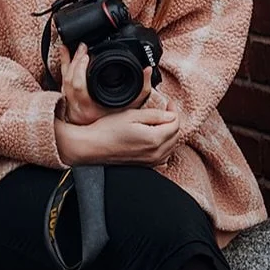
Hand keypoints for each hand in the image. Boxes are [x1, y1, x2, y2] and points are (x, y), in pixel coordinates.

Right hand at [54, 104, 180, 166]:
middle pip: (176, 135)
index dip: (174, 110)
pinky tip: (156, 139)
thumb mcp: (132, 115)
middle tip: (165, 109)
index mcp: (154, 139)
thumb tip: (170, 114)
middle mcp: (155, 153)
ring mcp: (151, 161)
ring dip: (170, 133)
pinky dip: (165, 146)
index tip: (168, 103)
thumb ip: (155, 115)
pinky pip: (164, 156)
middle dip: (173, 121)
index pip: (175, 123)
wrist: (93, 147)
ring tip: (160, 122)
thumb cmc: (107, 130)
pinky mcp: (146, 166)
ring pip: (171, 146)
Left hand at [57, 41, 152, 126]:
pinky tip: (65, 54)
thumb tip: (147, 69)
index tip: (87, 54)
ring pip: (64, 81)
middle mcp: (78, 108)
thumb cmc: (119, 124)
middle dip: (74, 60)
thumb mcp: (134, 107)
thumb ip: (143, 88)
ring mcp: (72, 106)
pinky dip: (64, 67)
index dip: (79, 69)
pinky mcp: (69, 102)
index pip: (78, 87)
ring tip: (74, 48)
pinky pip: (62, 82)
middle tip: (82, 47)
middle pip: (68, 81)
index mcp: (91, 108)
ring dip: (68, 62)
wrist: (107, 137)